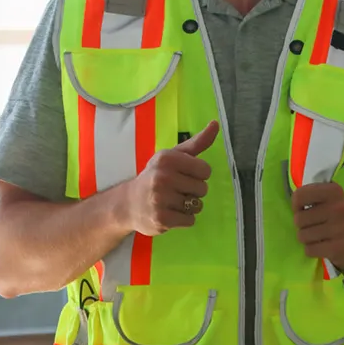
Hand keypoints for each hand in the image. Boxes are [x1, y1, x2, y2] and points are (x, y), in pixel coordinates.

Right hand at [124, 121, 218, 235]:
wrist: (128, 203)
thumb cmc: (156, 176)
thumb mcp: (173, 156)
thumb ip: (197, 142)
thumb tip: (216, 124)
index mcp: (167, 158)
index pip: (205, 170)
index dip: (198, 175)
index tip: (184, 175)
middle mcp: (162, 177)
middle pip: (203, 189)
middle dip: (194, 191)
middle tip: (176, 190)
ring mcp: (161, 199)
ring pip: (197, 205)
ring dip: (189, 206)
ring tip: (172, 202)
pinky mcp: (162, 219)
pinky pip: (190, 220)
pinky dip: (184, 219)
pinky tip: (170, 213)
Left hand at [291, 182, 343, 270]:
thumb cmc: (335, 216)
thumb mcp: (327, 198)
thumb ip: (310, 195)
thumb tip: (293, 205)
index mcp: (334, 191)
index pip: (300, 195)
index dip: (296, 205)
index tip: (303, 209)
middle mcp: (339, 208)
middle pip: (299, 219)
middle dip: (302, 225)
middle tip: (313, 225)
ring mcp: (340, 229)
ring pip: (302, 236)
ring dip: (306, 238)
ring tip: (317, 236)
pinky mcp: (339, 248)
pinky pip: (309, 249)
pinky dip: (311, 249)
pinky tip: (321, 246)